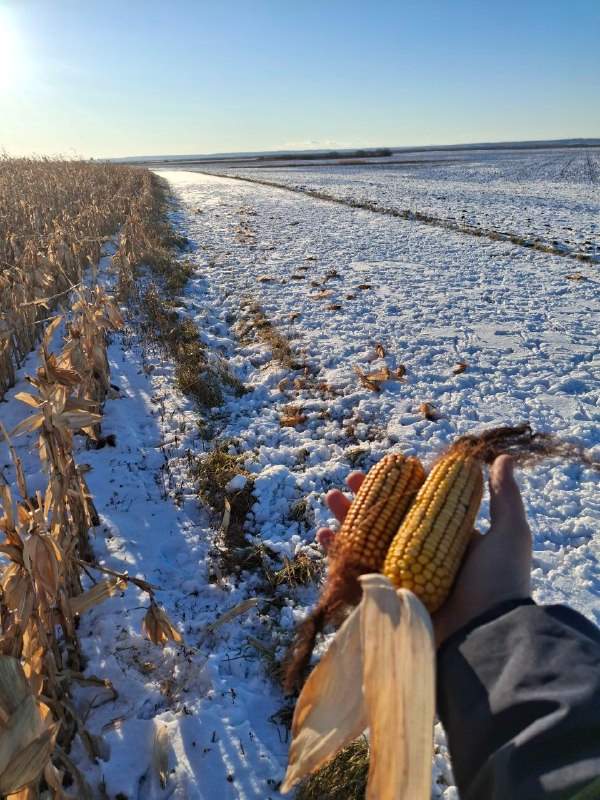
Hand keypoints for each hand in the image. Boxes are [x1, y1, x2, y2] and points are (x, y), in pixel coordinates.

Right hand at [316, 455, 531, 646]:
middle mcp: (425, 557)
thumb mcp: (509, 534)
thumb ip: (504, 497)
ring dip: (347, 519)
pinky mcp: (386, 599)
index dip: (400, 485)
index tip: (385, 466)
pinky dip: (338, 553)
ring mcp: (403, 578)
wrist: (485, 637)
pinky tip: (324, 534)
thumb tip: (502, 457)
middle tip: (350, 480)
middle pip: (388, 520)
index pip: (418, 505)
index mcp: (451, 540)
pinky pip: (356, 572)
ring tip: (332, 498)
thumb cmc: (500, 583)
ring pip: (368, 541)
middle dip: (367, 498)